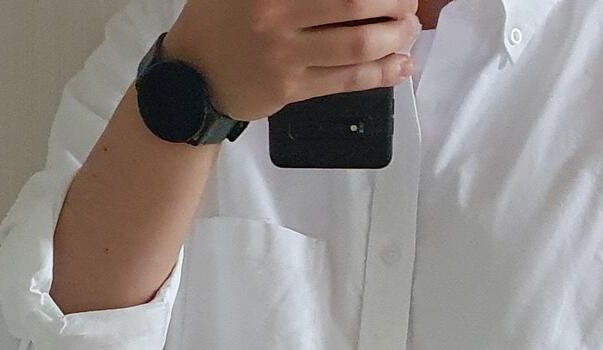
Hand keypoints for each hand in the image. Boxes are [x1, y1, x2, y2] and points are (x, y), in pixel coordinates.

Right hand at [164, 0, 420, 122]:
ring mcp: (285, 55)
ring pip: (355, 46)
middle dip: (392, 3)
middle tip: (408, 4)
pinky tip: (400, 65)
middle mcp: (277, 15)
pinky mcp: (290, 89)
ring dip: (393, 39)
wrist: (192, 75)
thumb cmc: (223, 20)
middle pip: (353, 5)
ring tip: (410, 32)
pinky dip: (379, 73)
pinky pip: (345, 81)